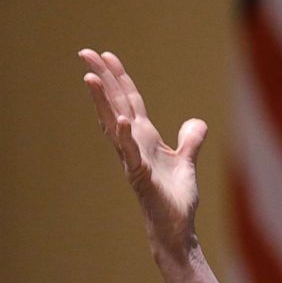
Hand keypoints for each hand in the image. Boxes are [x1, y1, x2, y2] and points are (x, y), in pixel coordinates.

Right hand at [79, 49, 206, 262]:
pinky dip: (126, 137)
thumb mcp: (187, 162)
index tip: (107, 55)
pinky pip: (132, 154)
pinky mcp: (141, 178)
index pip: (130, 101)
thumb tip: (195, 121)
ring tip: (92, 77)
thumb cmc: (175, 198)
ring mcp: (134, 161)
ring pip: (115, 125)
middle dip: (103, 79)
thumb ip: (191, 140)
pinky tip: (121, 120)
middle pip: (116, 105)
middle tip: (85, 52)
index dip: (120, 78)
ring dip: (103, 101)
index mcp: (145, 138)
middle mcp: (135, 145)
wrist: (176, 229)